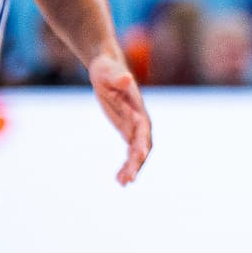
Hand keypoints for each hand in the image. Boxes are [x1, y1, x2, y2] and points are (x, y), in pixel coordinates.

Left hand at [90, 52, 150, 184]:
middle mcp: (140, 120)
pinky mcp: (126, 130)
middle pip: (143, 145)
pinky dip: (126, 164)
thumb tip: (125, 78)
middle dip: (137, 162)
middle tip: (129, 179)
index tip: (141, 156)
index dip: (143, 142)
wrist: (107, 69)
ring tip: (123, 183)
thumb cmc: (107, 69)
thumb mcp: (109, 72)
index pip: (144, 129)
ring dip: (132, 167)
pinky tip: (118, 179)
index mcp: (138, 108)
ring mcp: (134, 126)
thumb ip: (118, 77)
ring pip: (137, 152)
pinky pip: (129, 151)